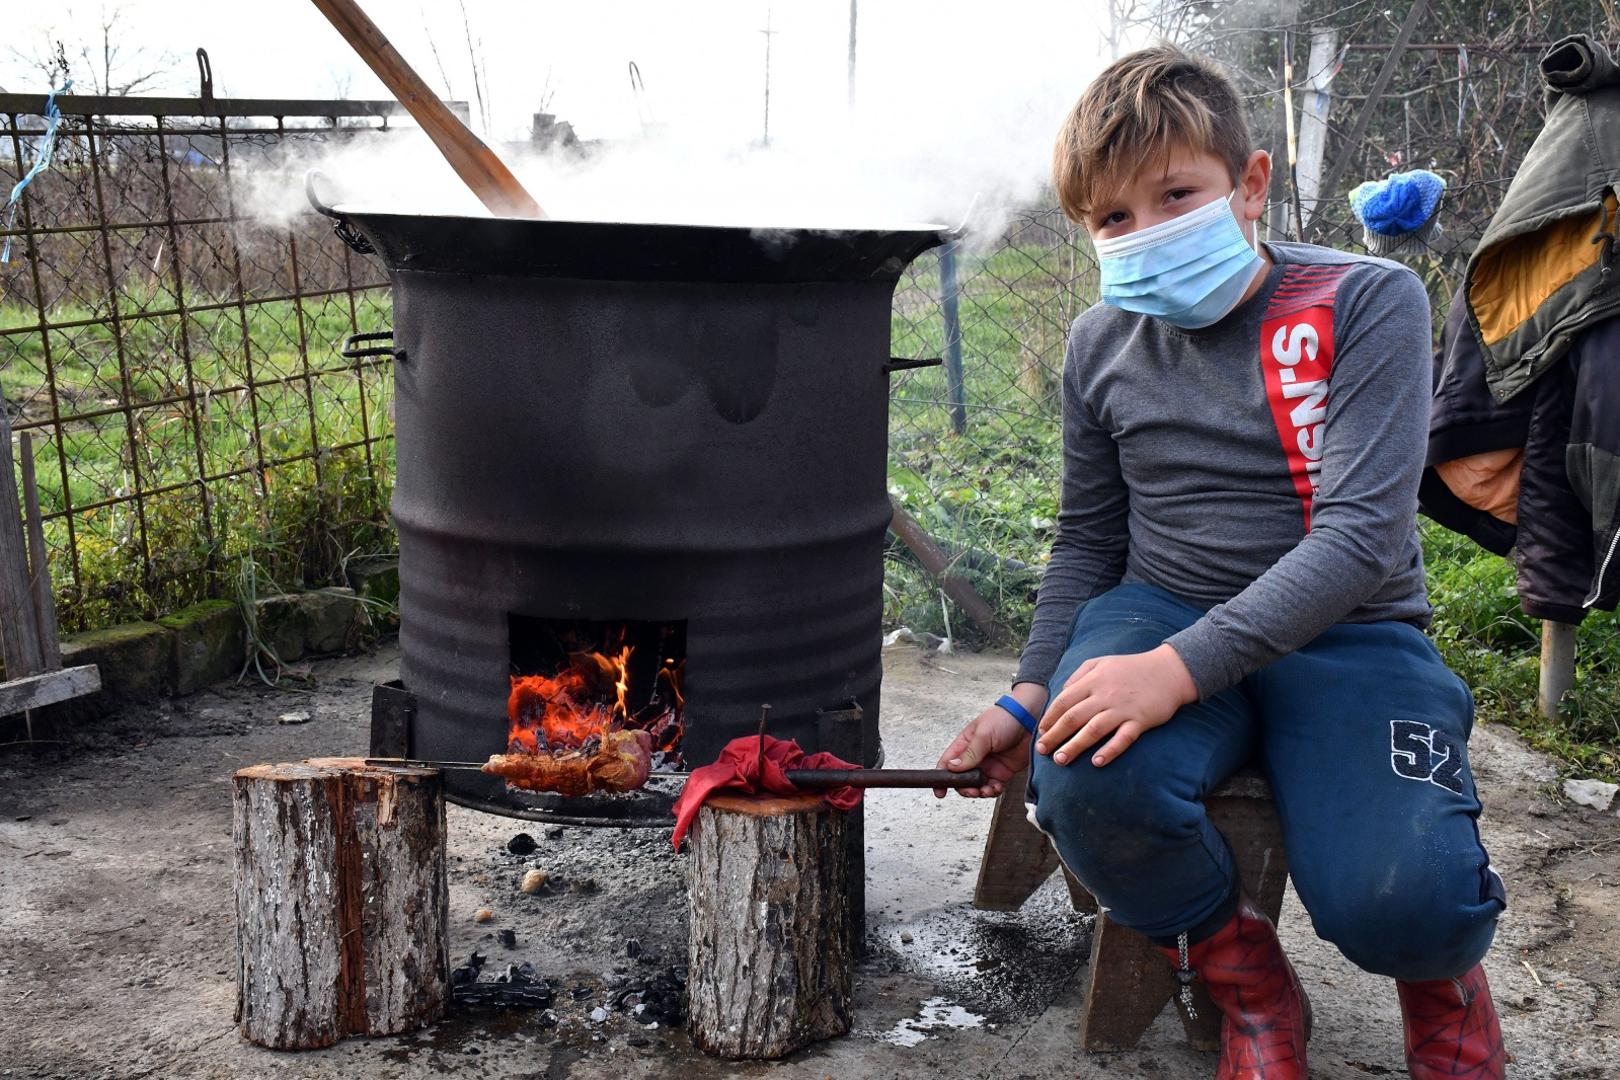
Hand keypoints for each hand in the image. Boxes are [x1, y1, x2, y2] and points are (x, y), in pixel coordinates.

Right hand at [933, 683, 1045, 798]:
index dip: (941, 778)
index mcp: (964, 744)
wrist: (1031, 718)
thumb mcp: (983, 734)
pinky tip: (996, 788)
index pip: (947, 763)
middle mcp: (974, 757)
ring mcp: (989, 765)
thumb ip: (969, 753)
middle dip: (964, 788)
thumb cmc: (1004, 719)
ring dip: (979, 792)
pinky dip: (993, 791)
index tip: (940, 791)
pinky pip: (993, 787)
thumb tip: (951, 768)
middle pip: (961, 779)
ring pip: (977, 786)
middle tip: (971, 790)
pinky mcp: (1003, 772)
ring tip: (985, 790)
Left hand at [1035, 645, 1196, 767]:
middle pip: (1073, 718)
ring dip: (1074, 746)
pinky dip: (1110, 751)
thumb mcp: (1101, 662)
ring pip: (1093, 730)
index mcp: (1092, 681)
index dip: (1049, 718)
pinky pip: (1123, 738)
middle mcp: (1104, 695)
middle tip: (1042, 751)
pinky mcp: (1140, 721)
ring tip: (1060, 760)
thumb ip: (1079, 675)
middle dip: (1055, 736)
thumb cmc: (1132, 667)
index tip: (1041, 732)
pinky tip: (1097, 762)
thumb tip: (1061, 692)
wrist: (1169, 670)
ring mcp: (1122, 709)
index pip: (1063, 702)